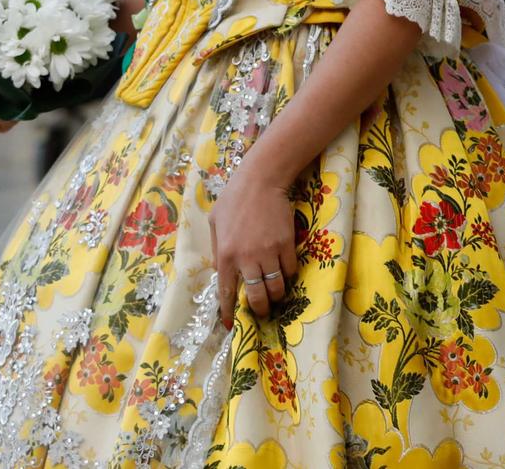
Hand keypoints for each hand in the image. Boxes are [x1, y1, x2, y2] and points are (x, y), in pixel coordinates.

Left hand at [210, 166, 296, 327]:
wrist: (261, 180)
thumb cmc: (234, 199)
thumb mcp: (215, 223)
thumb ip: (217, 249)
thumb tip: (223, 271)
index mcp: (225, 255)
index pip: (226, 293)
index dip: (229, 312)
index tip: (232, 324)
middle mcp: (246, 259)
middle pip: (256, 296)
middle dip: (260, 309)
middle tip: (262, 311)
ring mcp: (268, 252)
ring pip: (276, 286)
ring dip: (277, 295)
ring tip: (276, 294)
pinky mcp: (286, 244)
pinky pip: (289, 269)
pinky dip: (288, 275)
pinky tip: (285, 272)